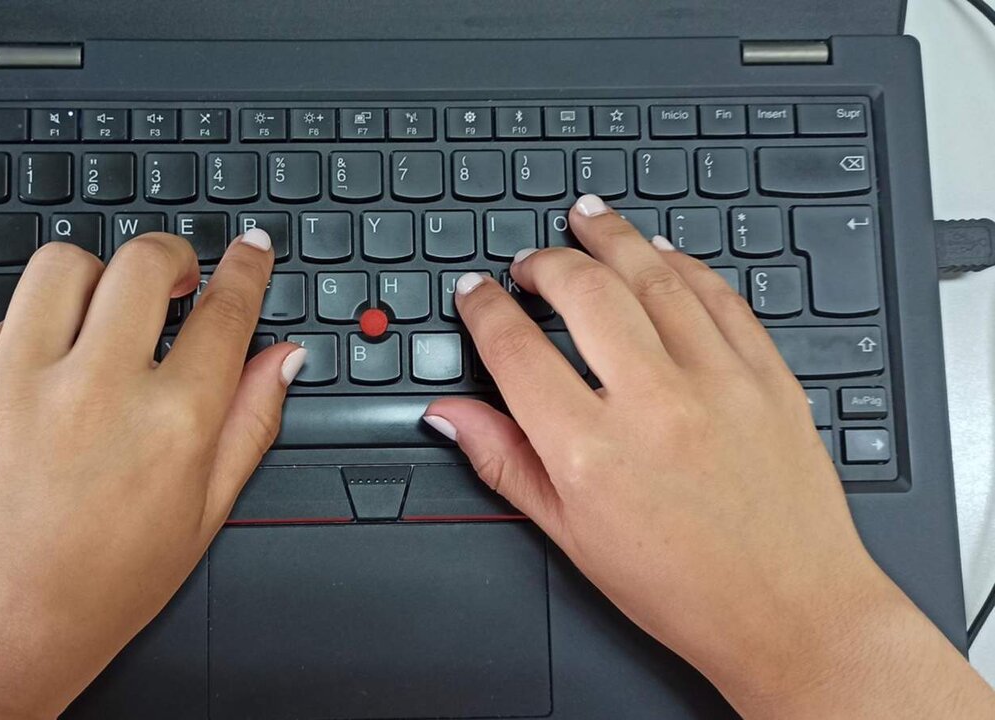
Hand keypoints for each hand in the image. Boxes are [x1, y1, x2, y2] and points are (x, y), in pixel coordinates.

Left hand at [0, 230, 304, 718]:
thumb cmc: (102, 584)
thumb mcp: (202, 513)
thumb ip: (250, 423)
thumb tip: (282, 358)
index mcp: (170, 425)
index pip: (224, 312)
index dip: (244, 271)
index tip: (248, 252)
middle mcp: (94, 393)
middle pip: (142, 264)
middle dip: (170, 257)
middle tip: (172, 277)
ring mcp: (14, 387)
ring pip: (61, 267)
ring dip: (93, 280)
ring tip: (98, 317)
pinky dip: (29, 338)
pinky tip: (39, 383)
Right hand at [425, 194, 994, 717]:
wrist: (791, 612)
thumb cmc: (683, 587)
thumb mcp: (572, 536)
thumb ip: (505, 461)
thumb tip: (450, 416)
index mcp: (590, 453)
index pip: (515, 349)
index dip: (485, 308)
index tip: (477, 294)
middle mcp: (653, 405)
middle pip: (584, 290)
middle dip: (545, 261)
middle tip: (531, 262)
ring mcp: (718, 383)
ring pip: (654, 275)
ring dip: (613, 237)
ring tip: (588, 218)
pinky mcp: (769, 377)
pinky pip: (720, 296)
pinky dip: (685, 265)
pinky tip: (663, 254)